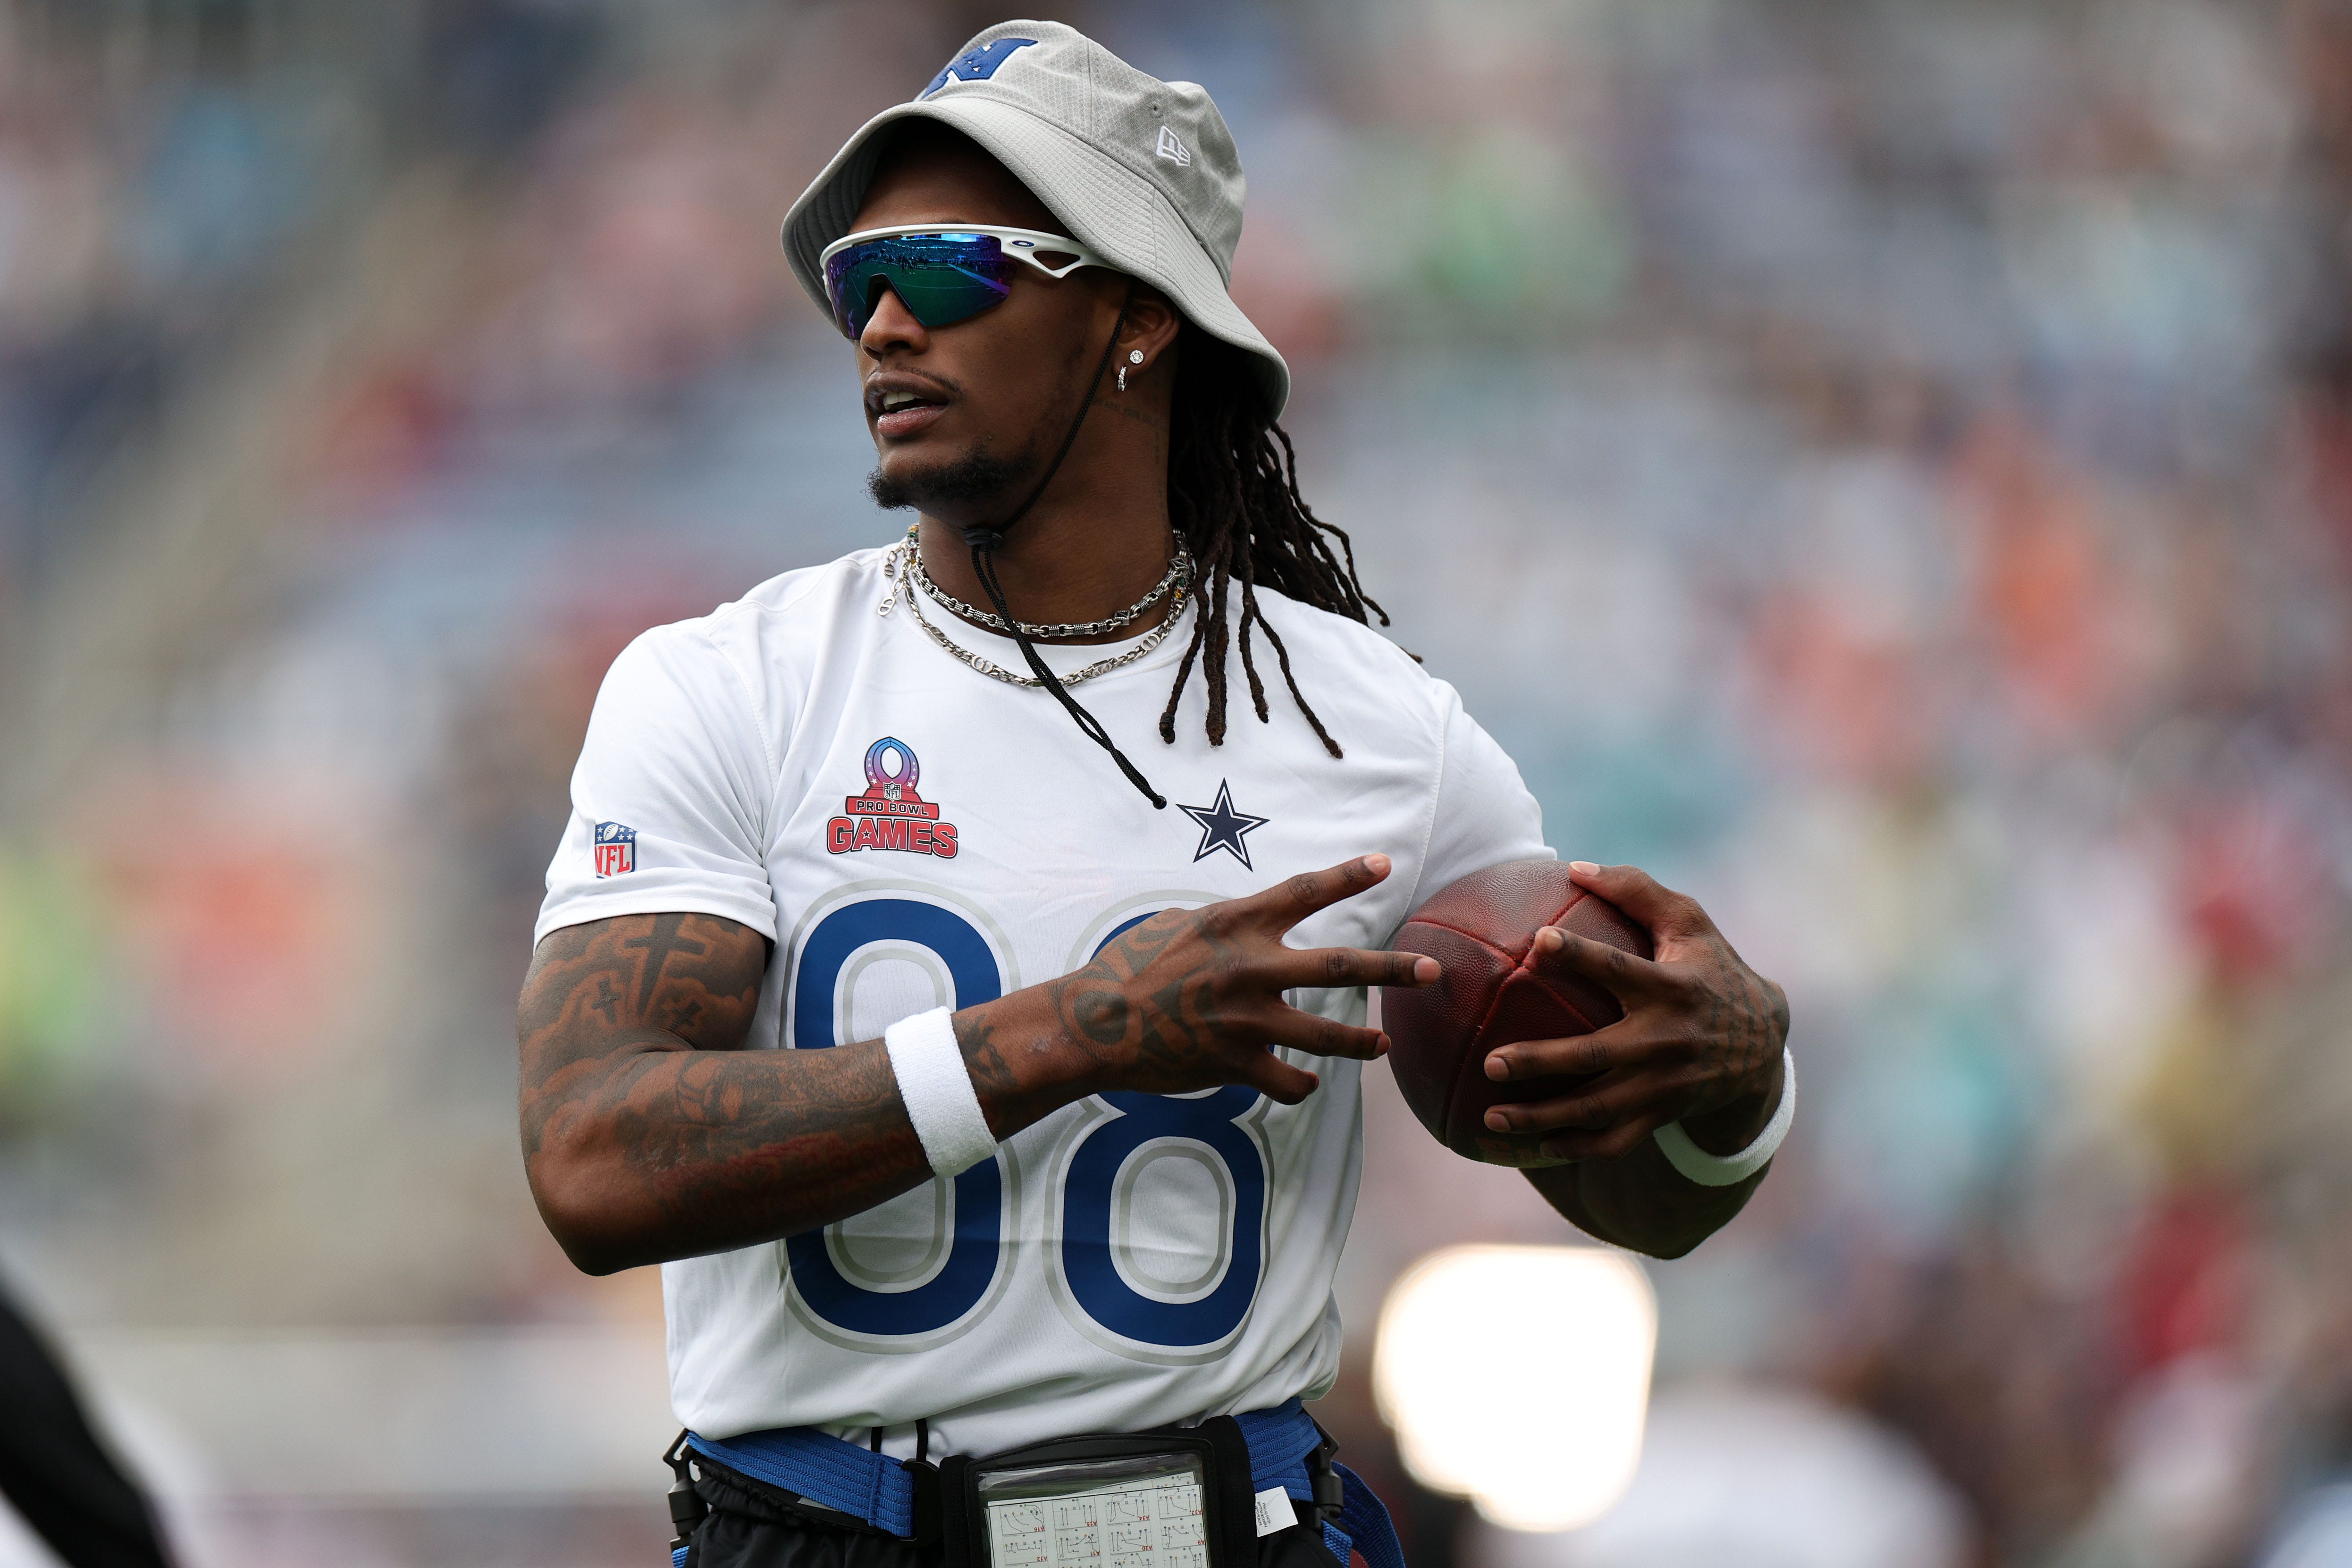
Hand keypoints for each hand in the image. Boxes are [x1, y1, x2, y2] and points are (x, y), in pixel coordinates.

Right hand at [1045, 854, 1438, 1103]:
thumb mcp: (1177, 925)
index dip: (1348, 876)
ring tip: (1384, 1045)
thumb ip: (1224, 926)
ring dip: (1362, 1041)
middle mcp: (1251, 968)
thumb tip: (1248, 930)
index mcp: (1235, 924)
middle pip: (1340, 965)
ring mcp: (1248, 1019)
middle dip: (1393, 968)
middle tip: (1431, 969)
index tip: (1385, 864)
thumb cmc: (1129, 966)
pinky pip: (1287, 1080)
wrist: (1095, 1023)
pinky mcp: (1236, 1062)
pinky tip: (1305, 1083)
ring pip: (1326, 1034)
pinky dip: (1300, 1084)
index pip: (1304, 892)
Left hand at [1479, 862, 1788, 1161]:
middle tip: (1491, 1063)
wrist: (1763, 1043)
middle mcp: (1665, 1041)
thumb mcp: (1690, 923)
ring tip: (1491, 1117)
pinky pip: (1614, 1141)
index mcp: (1670, 988)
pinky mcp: (1663, 1114)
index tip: (1537, 941)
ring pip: (1596, 1110)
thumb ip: (1637, 890)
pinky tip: (1534, 1145)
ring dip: (1541, 1118)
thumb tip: (1576, 868)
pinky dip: (1574, 1147)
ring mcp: (1664, 1085)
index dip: (1579, 955)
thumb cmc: (1712, 969)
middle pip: (1594, 1056)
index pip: (1618, 969)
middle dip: (1540, 1062)